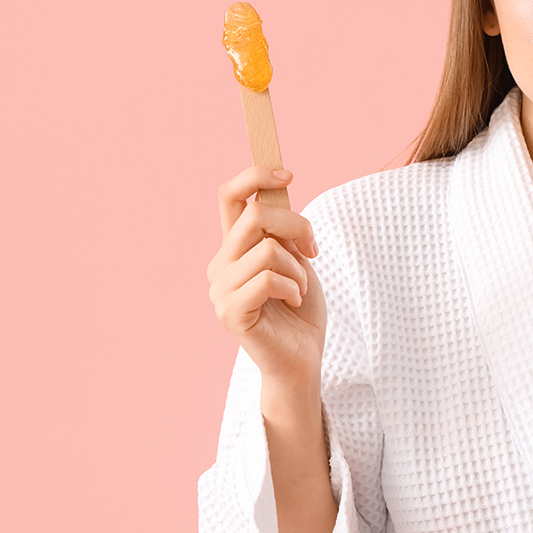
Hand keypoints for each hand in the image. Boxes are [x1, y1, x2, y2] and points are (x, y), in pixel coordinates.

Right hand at [207, 166, 325, 391]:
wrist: (303, 358)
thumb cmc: (300, 309)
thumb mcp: (296, 259)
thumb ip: (282, 231)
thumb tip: (277, 191)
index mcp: (234, 247)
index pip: (229, 196)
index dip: (254, 175)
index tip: (288, 174)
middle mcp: (220, 264)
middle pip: (257, 216)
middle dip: (298, 226)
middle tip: (313, 250)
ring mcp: (220, 289)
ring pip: (268, 250)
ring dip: (297, 268)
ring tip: (299, 288)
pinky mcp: (229, 313)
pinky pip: (268, 280)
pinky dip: (292, 287)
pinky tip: (294, 302)